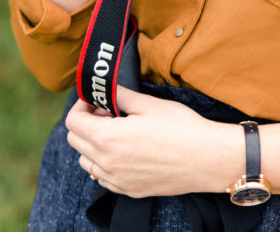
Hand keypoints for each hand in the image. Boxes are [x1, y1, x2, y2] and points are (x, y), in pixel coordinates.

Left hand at [65, 89, 241, 196]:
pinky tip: (126, 150)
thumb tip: (105, 89)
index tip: (96, 100)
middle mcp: (107, 163)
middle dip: (86, 122)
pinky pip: (102, 177)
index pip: (73, 123)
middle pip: (75, 142)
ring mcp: (117, 180)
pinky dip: (105, 163)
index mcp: (107, 138)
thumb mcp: (148, 104)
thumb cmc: (180, 128)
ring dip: (93, 144)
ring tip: (117, 131)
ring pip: (86, 162)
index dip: (81, 106)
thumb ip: (120, 96)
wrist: (206, 159)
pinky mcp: (129, 190)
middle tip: (108, 112)